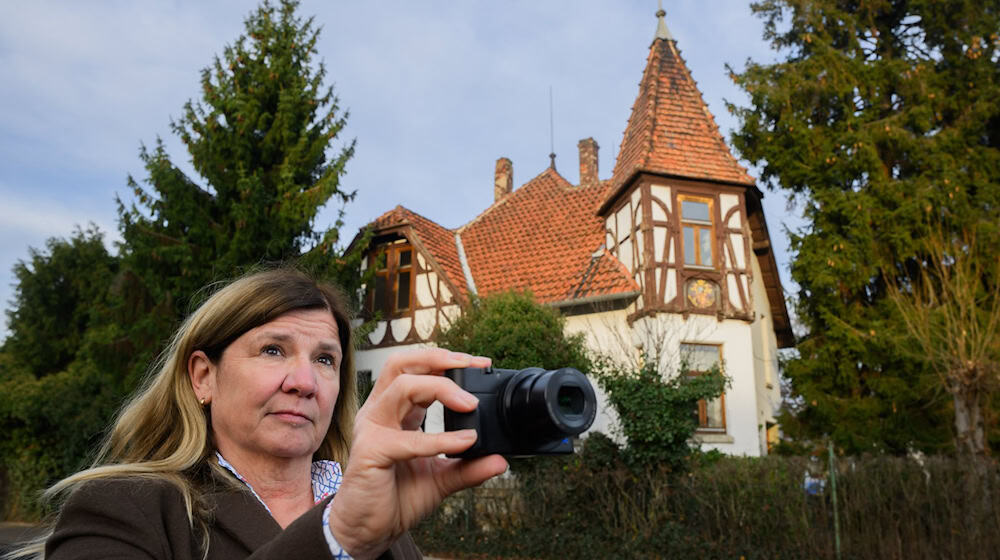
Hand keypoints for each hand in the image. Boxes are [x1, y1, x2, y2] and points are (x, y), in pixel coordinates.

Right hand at [328, 348, 507, 558]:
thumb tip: (500, 461)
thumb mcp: (441, 479)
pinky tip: (463, 442)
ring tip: (470, 404)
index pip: (417, 370)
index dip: (448, 362)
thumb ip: (468, 467)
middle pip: (402, 364)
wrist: (368, 530)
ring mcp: (372, 429)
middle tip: (473, 366)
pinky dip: (439, 439)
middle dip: (439, 359)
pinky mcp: (370, 452)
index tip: (482, 364)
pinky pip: (407, 439)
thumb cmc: (396, 498)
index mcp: (395, 411)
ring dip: (440, 389)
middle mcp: (380, 413)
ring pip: (403, 387)